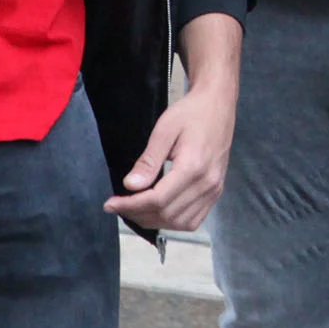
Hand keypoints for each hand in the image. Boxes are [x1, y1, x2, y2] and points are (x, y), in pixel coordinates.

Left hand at [107, 52, 238, 230]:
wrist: (217, 105)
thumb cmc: (191, 113)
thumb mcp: (164, 130)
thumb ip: (148, 161)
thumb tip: (130, 186)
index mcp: (193, 167)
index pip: (157, 200)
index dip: (131, 205)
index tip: (110, 203)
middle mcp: (207, 183)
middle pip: (167, 214)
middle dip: (137, 214)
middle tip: (118, 205)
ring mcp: (214, 190)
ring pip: (179, 222)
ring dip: (154, 221)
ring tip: (135, 209)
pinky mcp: (216, 191)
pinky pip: (193, 220)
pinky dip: (173, 222)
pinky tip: (158, 211)